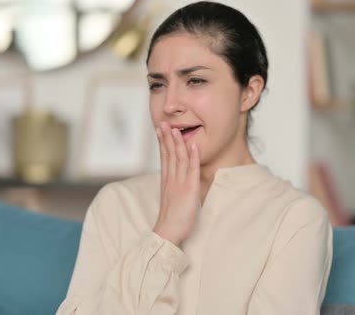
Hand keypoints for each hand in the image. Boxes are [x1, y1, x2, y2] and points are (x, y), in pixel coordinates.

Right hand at [153, 122, 200, 245]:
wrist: (168, 232)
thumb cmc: (172, 219)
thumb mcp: (171, 199)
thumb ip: (173, 188)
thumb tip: (176, 181)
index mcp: (166, 181)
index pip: (164, 157)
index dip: (163, 142)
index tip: (161, 130)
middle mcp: (171, 179)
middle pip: (168, 154)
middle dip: (166, 137)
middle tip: (163, 122)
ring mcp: (179, 183)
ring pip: (178, 158)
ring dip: (177, 142)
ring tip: (176, 128)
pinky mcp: (189, 189)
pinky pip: (191, 170)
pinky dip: (193, 157)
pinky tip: (193, 146)